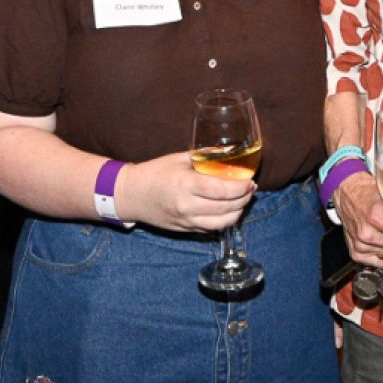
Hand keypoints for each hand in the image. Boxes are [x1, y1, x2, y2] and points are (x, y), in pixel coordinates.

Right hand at [116, 151, 253, 233]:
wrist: (131, 195)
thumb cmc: (155, 172)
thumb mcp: (179, 158)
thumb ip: (204, 156)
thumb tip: (229, 152)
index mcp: (186, 185)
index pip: (222, 190)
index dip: (241, 188)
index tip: (250, 181)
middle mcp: (187, 206)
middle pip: (226, 208)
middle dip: (244, 199)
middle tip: (250, 188)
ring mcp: (186, 221)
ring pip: (222, 223)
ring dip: (237, 212)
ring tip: (242, 200)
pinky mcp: (185, 230)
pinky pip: (211, 229)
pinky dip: (224, 220)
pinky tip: (228, 210)